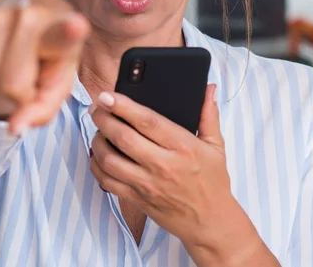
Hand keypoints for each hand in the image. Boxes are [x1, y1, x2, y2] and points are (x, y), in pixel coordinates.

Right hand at [0, 0, 90, 134]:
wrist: (27, 15)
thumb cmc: (49, 55)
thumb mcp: (57, 84)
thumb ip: (42, 109)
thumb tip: (14, 128)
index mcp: (63, 29)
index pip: (63, 34)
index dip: (70, 32)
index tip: (77, 25)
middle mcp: (29, 14)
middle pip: (11, 83)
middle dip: (18, 92)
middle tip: (29, 73)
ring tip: (14, 63)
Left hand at [89, 86, 277, 265]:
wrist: (211, 223)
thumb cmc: (212, 182)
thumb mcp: (216, 146)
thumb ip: (208, 115)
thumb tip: (208, 89)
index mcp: (183, 147)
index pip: (147, 121)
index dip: (123, 106)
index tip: (107, 95)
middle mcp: (164, 165)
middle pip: (123, 138)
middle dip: (104, 119)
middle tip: (97, 109)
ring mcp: (148, 184)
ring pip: (110, 160)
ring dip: (97, 142)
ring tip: (98, 131)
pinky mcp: (137, 199)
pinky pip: (107, 182)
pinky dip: (96, 166)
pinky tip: (98, 154)